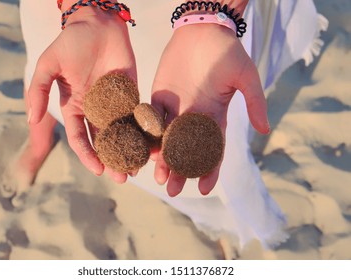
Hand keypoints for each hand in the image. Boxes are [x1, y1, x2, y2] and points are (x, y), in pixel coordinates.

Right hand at [27, 8, 136, 182]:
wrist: (98, 23)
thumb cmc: (71, 42)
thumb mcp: (48, 64)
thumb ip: (38, 90)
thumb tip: (30, 118)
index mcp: (75, 107)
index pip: (79, 137)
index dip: (87, 155)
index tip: (98, 170)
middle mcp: (95, 110)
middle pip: (103, 141)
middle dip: (111, 160)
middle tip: (122, 177)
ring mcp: (115, 104)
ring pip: (122, 133)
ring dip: (129, 151)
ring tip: (138, 167)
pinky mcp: (132, 95)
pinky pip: (138, 116)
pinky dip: (143, 131)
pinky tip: (151, 145)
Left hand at [151, 24, 269, 196]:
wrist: (202, 30)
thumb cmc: (228, 51)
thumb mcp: (246, 77)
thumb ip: (254, 102)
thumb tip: (265, 130)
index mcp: (215, 117)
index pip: (213, 149)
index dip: (209, 169)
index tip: (204, 189)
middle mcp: (194, 118)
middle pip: (187, 150)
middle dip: (181, 171)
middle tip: (172, 191)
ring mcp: (176, 109)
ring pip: (167, 139)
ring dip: (162, 159)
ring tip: (157, 177)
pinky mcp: (159, 97)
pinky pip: (151, 119)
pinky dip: (147, 135)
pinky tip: (143, 150)